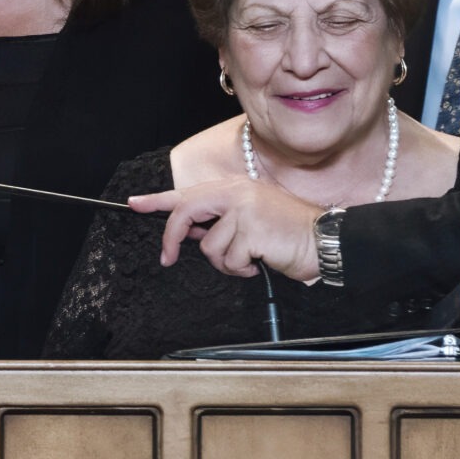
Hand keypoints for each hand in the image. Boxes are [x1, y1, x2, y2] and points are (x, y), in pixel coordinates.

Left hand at [128, 177, 325, 279]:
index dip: (158, 199)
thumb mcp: (251, 220)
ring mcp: (244, 210)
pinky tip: (259, 263)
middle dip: (172, 238)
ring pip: (208, 247)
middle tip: (166, 258)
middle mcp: (237, 193)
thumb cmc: (288, 233)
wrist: (325, 240)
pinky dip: (240, 270)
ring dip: (225, 262)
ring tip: (249, 259)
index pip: (189, 192)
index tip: (134, 204)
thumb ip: (221, 222)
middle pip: (186, 212)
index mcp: (235, 188)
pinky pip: (228, 260)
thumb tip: (190, 233)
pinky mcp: (251, 231)